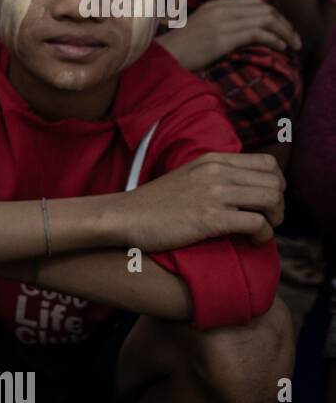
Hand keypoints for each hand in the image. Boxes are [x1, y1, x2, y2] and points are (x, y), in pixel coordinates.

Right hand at [120, 152, 284, 250]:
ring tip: (261, 232)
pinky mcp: (209, 218)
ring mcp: (213, 193)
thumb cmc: (152, 205)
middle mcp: (216, 172)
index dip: (276, 185)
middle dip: (279, 205)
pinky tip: (252, 242)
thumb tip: (242, 189)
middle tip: (267, 221)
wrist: (123, 217)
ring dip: (274, 220)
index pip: (267, 164)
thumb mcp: (187, 177)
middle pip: (275, 182)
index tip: (266, 203)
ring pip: (271, 200)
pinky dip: (263, 236)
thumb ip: (213, 176)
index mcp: (212, 160)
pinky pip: (257, 223)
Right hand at [159, 0, 301, 70]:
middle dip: (284, 23)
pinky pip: (258, 33)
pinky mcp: (224, 38)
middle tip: (293, 38)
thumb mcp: (197, 21)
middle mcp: (221, 9)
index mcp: (216, 5)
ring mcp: (223, 23)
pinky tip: (280, 48)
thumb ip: (214, 8)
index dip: (273, 13)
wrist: (164, 58)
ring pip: (266, 20)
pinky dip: (274, 40)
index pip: (255, 0)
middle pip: (265, 9)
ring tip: (293, 44)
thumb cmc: (180, 45)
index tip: (281, 27)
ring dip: (285, 32)